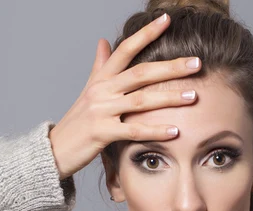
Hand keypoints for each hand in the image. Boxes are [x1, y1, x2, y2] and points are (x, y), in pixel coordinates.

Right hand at [48, 12, 201, 179]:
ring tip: (193, 96)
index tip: (167, 20)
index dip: (146, 34)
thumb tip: (104, 42)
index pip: (125, 50)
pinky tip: (175, 131)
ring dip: (170, 98)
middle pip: (141, 73)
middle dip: (171, 67)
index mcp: (101, 79)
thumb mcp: (88, 91)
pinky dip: (156, 131)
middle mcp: (102, 91)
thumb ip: (100, 67)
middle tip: (197, 63)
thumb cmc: (77, 122)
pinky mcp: (102, 133)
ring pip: (141, 100)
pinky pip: (134, 131)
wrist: (56, 149)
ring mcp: (102, 111)